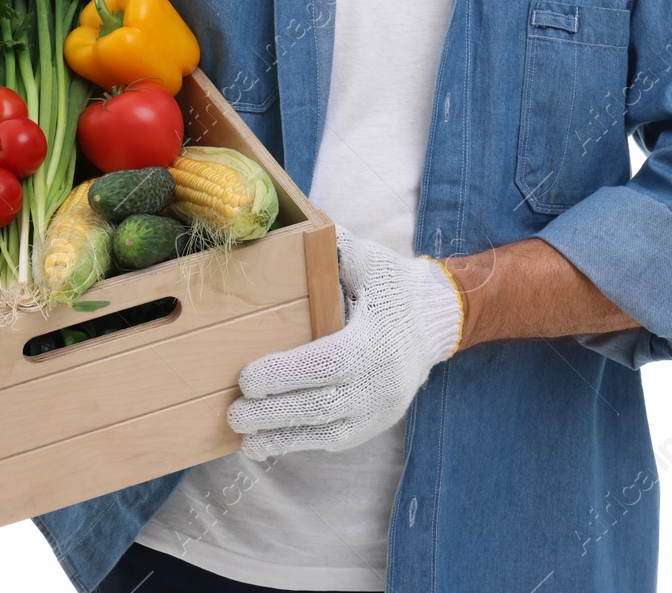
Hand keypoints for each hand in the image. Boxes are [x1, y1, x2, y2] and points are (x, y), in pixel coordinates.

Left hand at [226, 226, 463, 459]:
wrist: (436, 320)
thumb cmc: (395, 288)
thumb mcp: (370, 262)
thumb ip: (339, 249)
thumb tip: (306, 229)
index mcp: (373, 342)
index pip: (324, 364)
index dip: (284, 375)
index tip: (246, 378)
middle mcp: (379, 382)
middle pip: (319, 405)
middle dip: (272, 413)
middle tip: (234, 413)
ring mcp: (380, 407)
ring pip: (326, 430)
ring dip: (283, 437)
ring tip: (246, 440)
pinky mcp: (377, 422)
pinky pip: (337, 439)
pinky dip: (303, 442)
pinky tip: (271, 443)